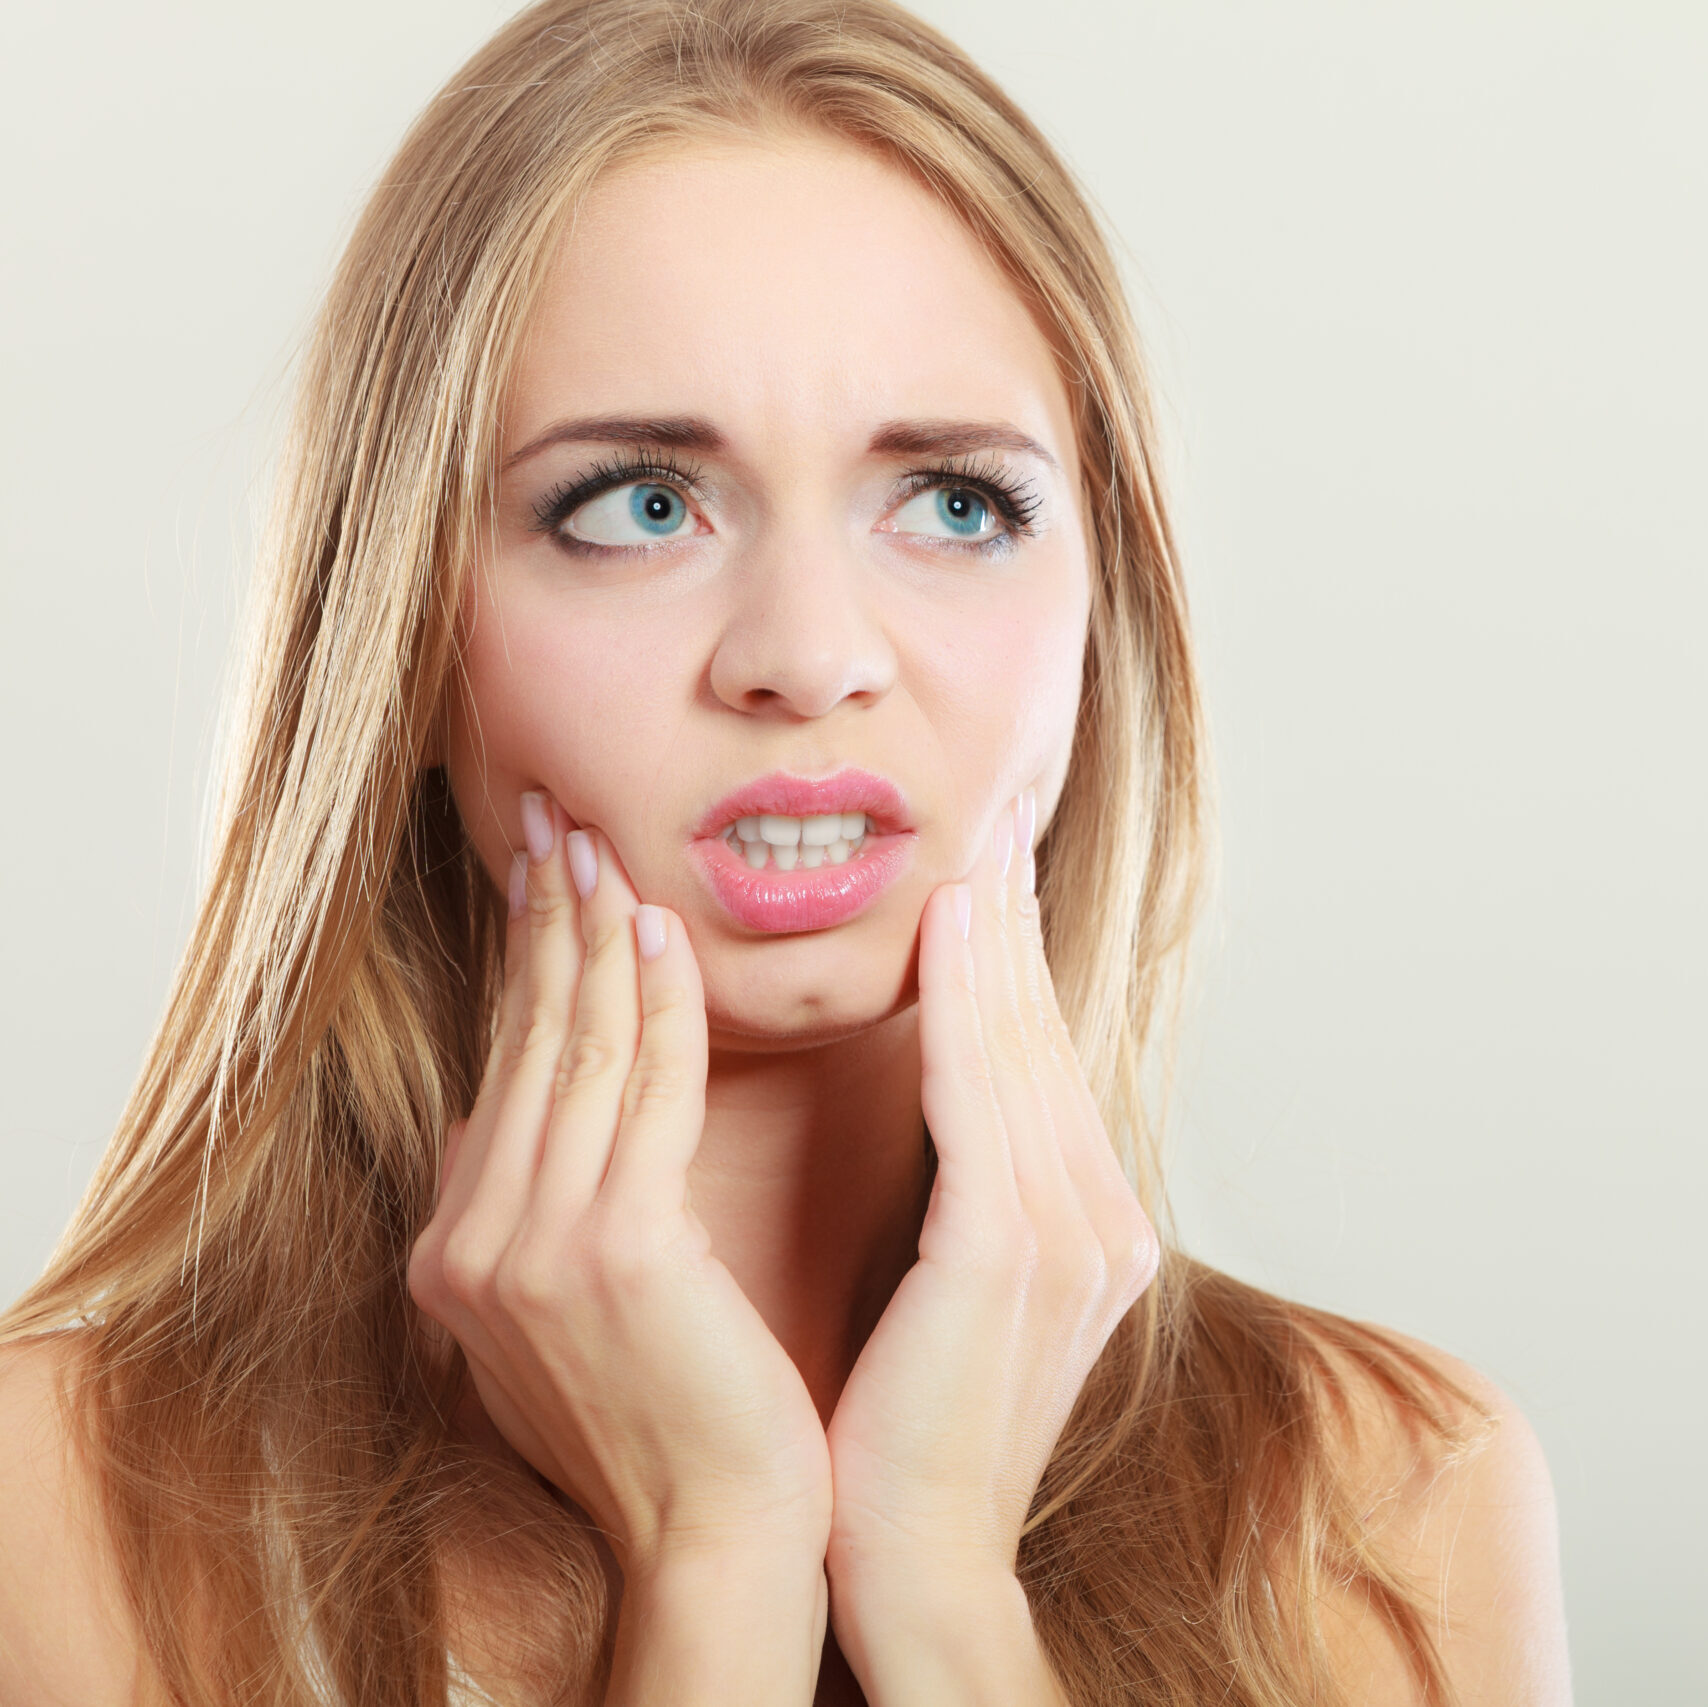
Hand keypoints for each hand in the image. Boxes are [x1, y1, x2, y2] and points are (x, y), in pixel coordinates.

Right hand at [408, 794, 832, 1580]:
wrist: (719, 1533)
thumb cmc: (671, 1416)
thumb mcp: (565, 1313)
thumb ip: (530, 1214)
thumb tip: (501, 1119)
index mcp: (461, 1250)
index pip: (502, 1071)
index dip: (520, 966)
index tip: (541, 878)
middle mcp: (472, 1242)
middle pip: (522, 1044)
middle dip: (542, 922)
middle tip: (557, 820)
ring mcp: (529, 1248)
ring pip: (573, 1052)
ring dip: (591, 937)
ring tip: (602, 847)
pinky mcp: (611, 1252)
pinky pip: (640, 1094)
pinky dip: (652, 1004)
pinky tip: (662, 931)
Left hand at [824, 790, 1157, 1619]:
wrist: (911, 1555)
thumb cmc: (908, 1422)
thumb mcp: (954, 1289)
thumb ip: (972, 1191)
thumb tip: (947, 1109)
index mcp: (1088, 1222)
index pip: (1045, 1060)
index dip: (1020, 959)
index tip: (988, 874)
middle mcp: (1100, 1214)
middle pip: (1047, 1033)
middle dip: (1018, 922)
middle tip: (992, 818)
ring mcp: (1069, 1233)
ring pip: (1021, 1046)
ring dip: (993, 935)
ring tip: (970, 841)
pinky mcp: (1009, 1251)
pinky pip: (983, 1094)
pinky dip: (966, 1001)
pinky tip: (948, 926)